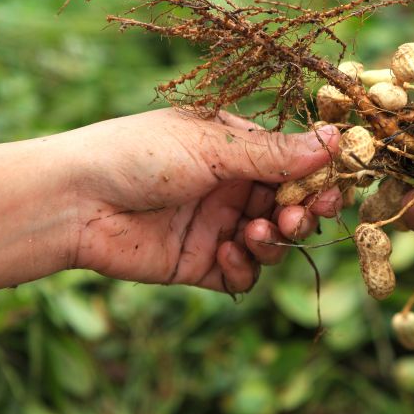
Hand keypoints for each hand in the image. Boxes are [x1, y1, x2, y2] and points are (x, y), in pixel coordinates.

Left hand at [67, 108, 340, 292]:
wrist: (75, 200)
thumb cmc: (138, 154)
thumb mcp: (213, 146)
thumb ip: (276, 154)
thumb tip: (338, 139)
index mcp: (235, 149)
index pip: (294, 165)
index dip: (317, 178)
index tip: (333, 188)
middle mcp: (230, 187)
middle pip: (289, 206)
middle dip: (301, 212)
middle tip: (298, 215)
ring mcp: (216, 225)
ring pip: (271, 242)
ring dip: (273, 239)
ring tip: (254, 230)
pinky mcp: (200, 262)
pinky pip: (241, 273)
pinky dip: (244, 266)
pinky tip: (227, 252)